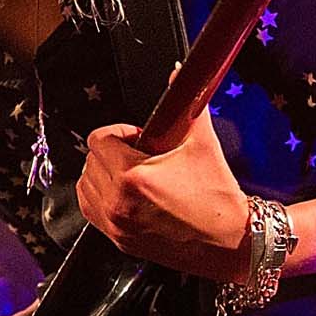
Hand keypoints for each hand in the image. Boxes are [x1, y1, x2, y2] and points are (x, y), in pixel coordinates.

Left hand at [75, 111, 254, 280]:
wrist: (229, 241)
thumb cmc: (217, 198)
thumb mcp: (202, 143)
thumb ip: (186, 104)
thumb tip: (178, 74)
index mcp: (132, 176)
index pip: (99, 139)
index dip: (120, 132)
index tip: (139, 137)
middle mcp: (118, 203)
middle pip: (91, 161)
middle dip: (112, 153)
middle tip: (140, 155)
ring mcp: (116, 225)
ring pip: (86, 187)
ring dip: (103, 175)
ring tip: (132, 174)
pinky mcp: (119, 240)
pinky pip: (91, 211)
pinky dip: (100, 198)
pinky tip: (124, 194)